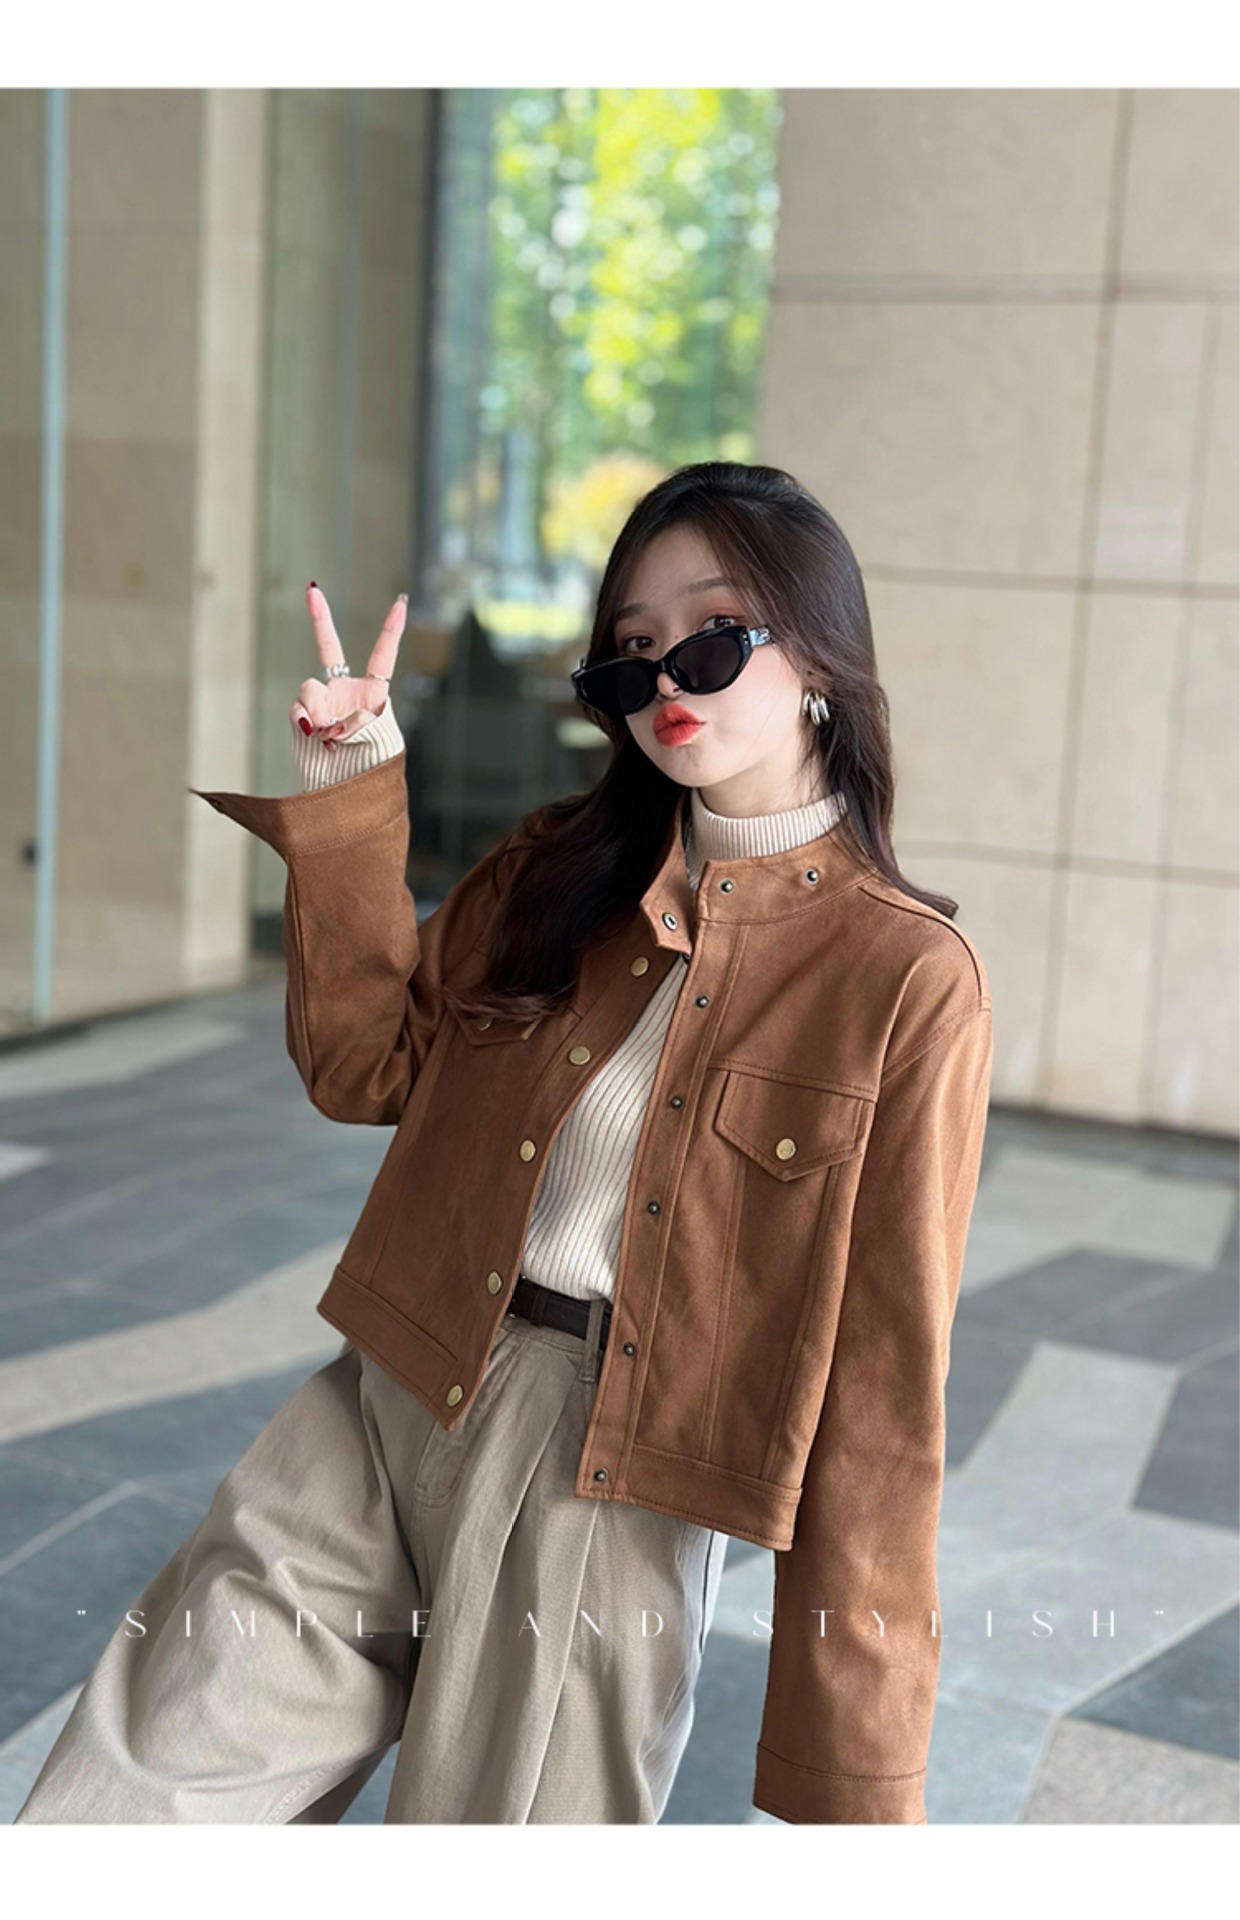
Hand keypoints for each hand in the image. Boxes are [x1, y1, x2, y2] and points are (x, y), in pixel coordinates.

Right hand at [290, 584, 407, 750]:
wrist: (342, 788)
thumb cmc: (368, 764)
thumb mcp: (375, 737)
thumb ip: (352, 718)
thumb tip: (319, 717)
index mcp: (372, 692)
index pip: (382, 655)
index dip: (391, 629)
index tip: (401, 602)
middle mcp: (343, 690)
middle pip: (328, 648)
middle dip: (319, 618)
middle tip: (311, 590)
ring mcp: (320, 701)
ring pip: (310, 688)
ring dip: (322, 713)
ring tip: (332, 735)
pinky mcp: (301, 715)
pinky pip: (298, 708)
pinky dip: (306, 721)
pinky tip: (315, 735)